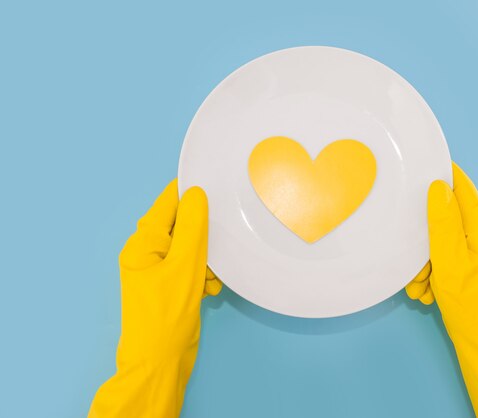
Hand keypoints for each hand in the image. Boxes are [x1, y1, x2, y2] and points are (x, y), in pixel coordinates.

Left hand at [89, 180, 221, 417]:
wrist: (159, 362)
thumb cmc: (166, 315)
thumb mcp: (184, 266)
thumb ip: (191, 227)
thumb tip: (195, 194)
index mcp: (143, 243)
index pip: (167, 203)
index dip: (189, 192)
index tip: (214, 182)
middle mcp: (148, 253)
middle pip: (182, 226)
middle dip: (203, 235)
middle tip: (218, 242)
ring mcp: (160, 271)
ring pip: (191, 248)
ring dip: (207, 259)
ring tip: (210, 277)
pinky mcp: (172, 287)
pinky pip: (192, 268)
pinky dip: (204, 275)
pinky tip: (209, 290)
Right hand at [405, 163, 477, 416]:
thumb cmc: (470, 303)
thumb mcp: (450, 260)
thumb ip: (444, 222)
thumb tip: (439, 187)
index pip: (463, 188)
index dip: (444, 174)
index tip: (422, 165)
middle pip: (445, 217)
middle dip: (422, 236)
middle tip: (412, 257)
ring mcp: (473, 253)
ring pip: (438, 241)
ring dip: (422, 261)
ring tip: (420, 283)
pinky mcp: (465, 268)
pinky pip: (440, 259)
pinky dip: (429, 273)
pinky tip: (426, 291)